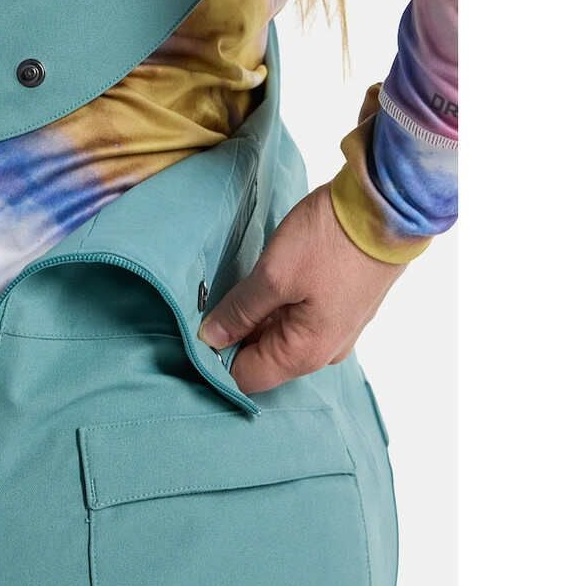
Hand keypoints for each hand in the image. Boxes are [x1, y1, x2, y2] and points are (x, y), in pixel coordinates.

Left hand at [198, 182, 405, 394]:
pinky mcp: (341, 308)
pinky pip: (297, 320)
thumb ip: (239, 311)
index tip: (194, 330)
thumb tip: (211, 339)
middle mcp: (322, 353)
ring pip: (279, 337)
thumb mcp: (273, 274)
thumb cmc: (331, 241)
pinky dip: (275, 307)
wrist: (390, 207)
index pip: (245, 377)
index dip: (214, 358)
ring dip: (254, 319)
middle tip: (210, 302)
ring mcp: (335, 331)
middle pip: (262, 358)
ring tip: (236, 288)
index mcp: (304, 354)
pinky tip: (263, 282)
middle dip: (234, 336)